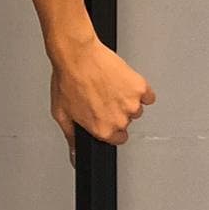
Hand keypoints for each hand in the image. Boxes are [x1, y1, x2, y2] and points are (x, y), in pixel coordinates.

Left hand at [49, 35, 155, 166]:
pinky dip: (139, 90)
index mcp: (103, 130)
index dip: (109, 125)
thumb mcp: (61, 113)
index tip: (104, 115)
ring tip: (107, 85)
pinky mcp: (140, 87)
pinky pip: (147, 95)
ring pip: (136, 108)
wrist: (76, 53)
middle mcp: (119, 120)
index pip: (117, 138)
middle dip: (115, 111)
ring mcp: (131, 103)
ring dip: (125, 99)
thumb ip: (72, 138)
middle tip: (100, 95)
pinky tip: (122, 82)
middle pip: (126, 122)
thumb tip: (75, 156)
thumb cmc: (67, 79)